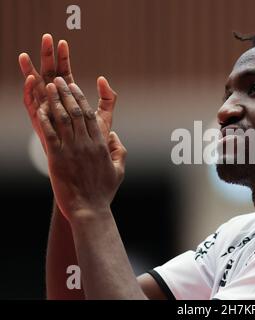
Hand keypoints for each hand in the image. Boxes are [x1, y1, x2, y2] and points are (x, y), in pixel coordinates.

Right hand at [19, 34, 116, 152]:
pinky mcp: (40, 122)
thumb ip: (108, 99)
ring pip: (36, 87)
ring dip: (31, 70)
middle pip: (50, 74)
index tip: (64, 42)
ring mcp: (47, 110)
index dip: (64, 58)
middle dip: (47, 57)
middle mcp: (56, 102)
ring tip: (27, 54)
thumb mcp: (104, 118)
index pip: (66, 73)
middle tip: (46, 38)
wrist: (87, 163)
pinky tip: (32, 79)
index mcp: (70, 98)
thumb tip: (103, 79)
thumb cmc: (94, 140)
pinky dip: (30, 91)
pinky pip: (32, 105)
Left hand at [37, 77, 125, 220]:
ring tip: (48, 86)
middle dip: (66, 93)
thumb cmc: (103, 192)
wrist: (89, 209)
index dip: (81, 99)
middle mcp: (86, 144)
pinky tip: (40, 108)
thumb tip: (114, 136)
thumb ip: (119, 151)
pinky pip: (50, 134)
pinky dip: (45, 119)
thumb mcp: (119, 171)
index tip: (75, 87)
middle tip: (58, 80)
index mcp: (101, 145)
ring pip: (63, 119)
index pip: (90, 116)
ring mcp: (71, 150)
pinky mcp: (57, 158)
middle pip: (75, 112)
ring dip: (55, 100)